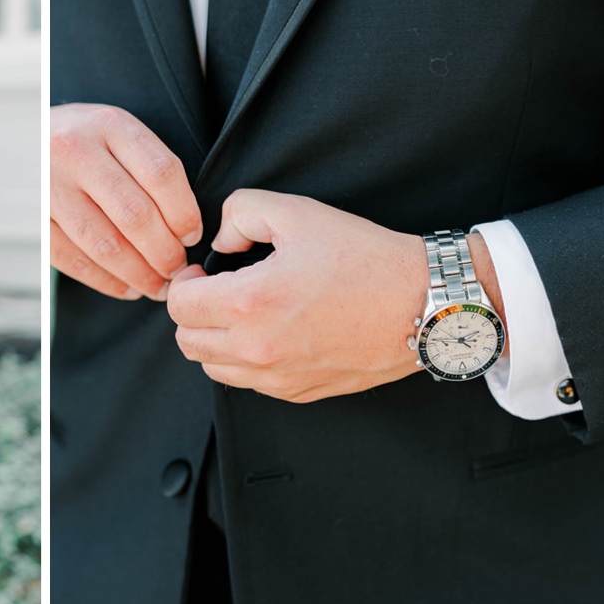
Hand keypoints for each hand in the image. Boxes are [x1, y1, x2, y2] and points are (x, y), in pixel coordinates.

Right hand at [50, 104, 201, 300]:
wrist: (22, 136)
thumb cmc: (83, 139)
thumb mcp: (117, 131)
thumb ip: (149, 167)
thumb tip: (184, 229)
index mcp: (110, 125)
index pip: (160, 174)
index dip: (184, 213)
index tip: (192, 236)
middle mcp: (76, 152)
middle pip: (135, 215)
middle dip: (165, 252)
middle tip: (177, 268)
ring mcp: (49, 186)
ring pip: (106, 245)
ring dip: (139, 274)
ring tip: (158, 286)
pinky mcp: (34, 218)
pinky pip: (74, 260)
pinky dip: (106, 282)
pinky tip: (127, 287)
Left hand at [166, 190, 502, 401]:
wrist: (424, 303)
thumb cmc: (365, 258)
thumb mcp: (297, 211)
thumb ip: (240, 213)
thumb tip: (221, 241)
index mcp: (251, 303)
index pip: (179, 304)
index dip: (184, 282)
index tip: (202, 272)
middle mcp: (258, 349)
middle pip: (187, 341)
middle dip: (193, 312)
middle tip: (217, 290)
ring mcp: (278, 377)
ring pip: (213, 368)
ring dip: (215, 339)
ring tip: (242, 312)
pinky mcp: (298, 392)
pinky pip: (248, 383)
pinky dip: (246, 360)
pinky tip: (270, 332)